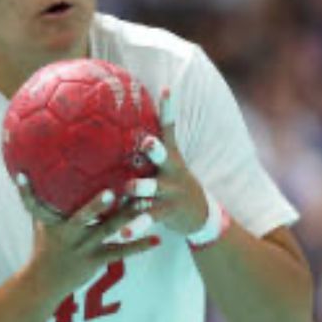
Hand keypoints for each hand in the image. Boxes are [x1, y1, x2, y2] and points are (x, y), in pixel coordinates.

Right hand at [16, 175, 159, 296]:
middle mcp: (66, 234)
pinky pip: (120, 252)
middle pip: (82, 218)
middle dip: (96, 206)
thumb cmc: (44, 246)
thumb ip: (39, 200)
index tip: (22, 176)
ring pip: (106, 231)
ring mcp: (82, 248)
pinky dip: (139, 246)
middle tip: (113, 192)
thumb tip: (27, 173)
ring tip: (145, 204)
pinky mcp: (95, 261)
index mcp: (51, 222)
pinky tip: (157, 239)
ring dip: (126, 218)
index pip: (34, 204)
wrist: (45, 282)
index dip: (25, 191)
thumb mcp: (39, 224)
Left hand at [125, 88, 208, 234]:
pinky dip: (135, 225)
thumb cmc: (170, 184)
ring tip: (129, 189)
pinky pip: (147, 218)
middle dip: (154, 148)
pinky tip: (123, 232)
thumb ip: (147, 147)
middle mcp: (171, 170)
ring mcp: (170, 191)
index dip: (169, 108)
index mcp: (169, 155)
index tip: (166, 89)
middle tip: (146, 141)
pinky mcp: (166, 212)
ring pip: (152, 187)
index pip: (170, 127)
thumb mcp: (166, 163)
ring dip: (139, 187)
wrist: (199, 216)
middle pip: (162, 154)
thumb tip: (121, 122)